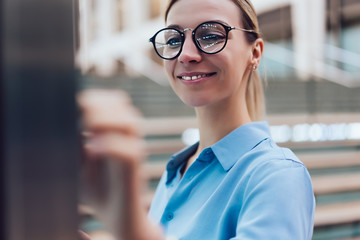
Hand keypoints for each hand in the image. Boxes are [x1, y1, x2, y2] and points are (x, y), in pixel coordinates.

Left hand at [77, 89, 163, 239]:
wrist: (117, 217)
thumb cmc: (96, 190)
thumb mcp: (78, 163)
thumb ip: (75, 141)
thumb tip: (66, 119)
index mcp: (114, 131)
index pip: (112, 101)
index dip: (94, 98)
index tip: (74, 106)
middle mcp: (126, 138)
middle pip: (121, 104)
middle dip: (98, 105)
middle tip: (79, 118)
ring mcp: (132, 152)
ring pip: (130, 123)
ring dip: (106, 121)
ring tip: (87, 128)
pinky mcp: (134, 171)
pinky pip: (129, 152)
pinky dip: (110, 146)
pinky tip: (91, 150)